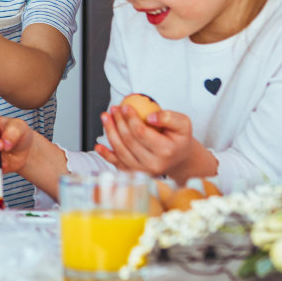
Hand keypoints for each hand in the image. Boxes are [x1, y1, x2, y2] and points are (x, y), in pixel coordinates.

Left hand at [96, 104, 214, 179]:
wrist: (179, 158)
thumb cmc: (179, 139)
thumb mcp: (183, 124)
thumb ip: (169, 117)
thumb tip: (150, 117)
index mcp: (166, 151)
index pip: (141, 133)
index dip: (130, 119)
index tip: (125, 107)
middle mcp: (153, 164)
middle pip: (128, 141)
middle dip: (118, 122)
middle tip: (113, 109)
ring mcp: (142, 171)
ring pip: (120, 150)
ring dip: (110, 132)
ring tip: (106, 118)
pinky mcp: (135, 173)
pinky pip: (117, 164)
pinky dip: (106, 155)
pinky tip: (99, 146)